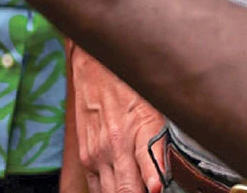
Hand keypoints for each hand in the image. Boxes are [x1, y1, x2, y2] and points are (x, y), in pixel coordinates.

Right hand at [72, 49, 165, 192]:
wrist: (94, 67)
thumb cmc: (130, 83)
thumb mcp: (155, 108)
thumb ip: (159, 148)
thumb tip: (160, 183)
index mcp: (136, 135)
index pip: (150, 180)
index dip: (154, 188)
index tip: (159, 189)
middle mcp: (112, 148)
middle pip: (126, 192)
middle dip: (139, 192)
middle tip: (153, 188)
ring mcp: (96, 154)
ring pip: (110, 192)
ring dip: (124, 192)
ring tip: (138, 185)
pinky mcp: (85, 156)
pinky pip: (96, 187)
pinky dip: (109, 191)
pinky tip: (120, 186)